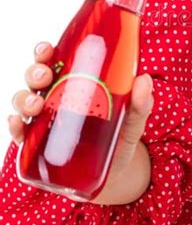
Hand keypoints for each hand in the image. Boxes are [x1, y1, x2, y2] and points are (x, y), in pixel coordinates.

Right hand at [8, 41, 154, 199]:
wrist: (118, 174)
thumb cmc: (122, 137)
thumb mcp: (134, 119)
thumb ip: (140, 103)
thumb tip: (144, 80)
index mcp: (76, 83)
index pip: (55, 61)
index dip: (45, 52)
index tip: (47, 50)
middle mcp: (57, 99)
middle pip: (36, 78)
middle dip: (34, 73)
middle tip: (44, 77)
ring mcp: (47, 122)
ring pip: (24, 101)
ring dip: (24, 99)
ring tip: (36, 104)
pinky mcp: (40, 147)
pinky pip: (21, 133)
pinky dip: (15, 127)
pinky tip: (18, 124)